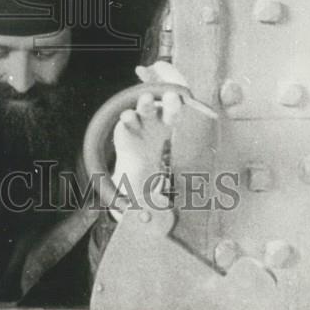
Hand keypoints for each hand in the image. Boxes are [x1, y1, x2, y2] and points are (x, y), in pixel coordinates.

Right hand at [110, 88, 183, 214]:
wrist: (135, 162)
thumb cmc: (156, 163)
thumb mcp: (166, 177)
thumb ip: (169, 190)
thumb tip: (169, 211)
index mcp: (170, 128)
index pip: (177, 115)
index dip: (181, 112)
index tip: (184, 109)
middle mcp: (157, 121)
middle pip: (165, 106)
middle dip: (167, 101)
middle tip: (172, 97)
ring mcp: (141, 121)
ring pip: (144, 107)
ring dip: (145, 103)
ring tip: (147, 99)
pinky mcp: (125, 126)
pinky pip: (127, 118)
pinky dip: (128, 117)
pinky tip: (128, 117)